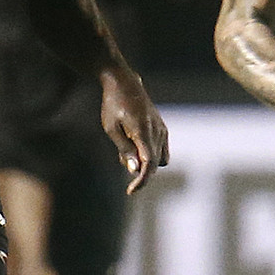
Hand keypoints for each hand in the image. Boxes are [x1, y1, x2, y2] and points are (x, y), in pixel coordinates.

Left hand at [99, 67, 169, 192]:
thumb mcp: (111, 128)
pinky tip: (135, 143)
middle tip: (122, 156)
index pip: (149, 164)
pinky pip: (161, 151)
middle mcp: (157, 131)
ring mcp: (162, 130)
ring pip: (160, 160)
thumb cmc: (113, 105)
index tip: (131, 191)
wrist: (125, 83)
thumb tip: (135, 169)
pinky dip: (150, 154)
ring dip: (146, 162)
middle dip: (139, 170)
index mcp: (143, 131)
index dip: (141, 181)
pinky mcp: (163, 129)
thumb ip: (124, 149)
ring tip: (128, 148)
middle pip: (154, 164)